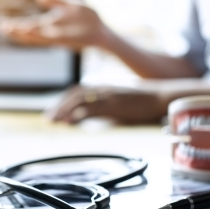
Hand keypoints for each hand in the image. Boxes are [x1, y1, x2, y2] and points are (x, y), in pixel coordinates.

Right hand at [0, 0, 109, 49]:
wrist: (103, 30)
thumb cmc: (88, 18)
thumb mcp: (69, 4)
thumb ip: (55, 0)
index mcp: (51, 24)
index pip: (30, 25)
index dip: (17, 25)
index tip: (3, 23)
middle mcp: (52, 32)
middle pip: (30, 33)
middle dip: (16, 31)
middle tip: (1, 27)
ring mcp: (58, 37)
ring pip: (37, 37)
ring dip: (24, 34)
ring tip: (10, 30)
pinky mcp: (66, 40)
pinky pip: (50, 38)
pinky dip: (40, 35)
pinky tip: (30, 30)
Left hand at [46, 86, 166, 123]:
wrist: (160, 96)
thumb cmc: (143, 101)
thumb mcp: (121, 101)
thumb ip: (106, 107)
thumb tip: (92, 117)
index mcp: (104, 86)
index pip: (78, 90)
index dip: (64, 100)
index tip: (54, 111)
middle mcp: (103, 88)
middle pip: (75, 94)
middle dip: (60, 106)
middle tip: (48, 118)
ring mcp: (108, 95)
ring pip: (80, 100)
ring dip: (64, 110)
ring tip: (53, 121)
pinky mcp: (114, 104)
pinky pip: (92, 108)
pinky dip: (78, 114)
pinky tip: (70, 122)